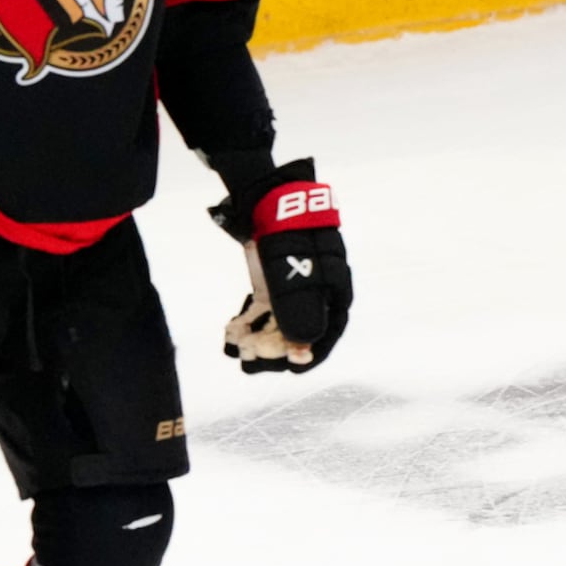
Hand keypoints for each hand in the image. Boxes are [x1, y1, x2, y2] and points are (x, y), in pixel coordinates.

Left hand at [213, 160, 348, 371]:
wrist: (266, 199)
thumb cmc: (288, 234)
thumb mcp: (294, 273)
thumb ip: (299, 308)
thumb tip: (304, 348)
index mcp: (334, 289)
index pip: (329, 328)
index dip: (313, 350)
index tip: (293, 366)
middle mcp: (316, 291)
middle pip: (302, 328)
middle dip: (278, 347)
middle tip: (253, 360)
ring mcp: (292, 287)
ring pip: (280, 322)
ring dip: (260, 338)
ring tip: (239, 349)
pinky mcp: (271, 284)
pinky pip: (263, 310)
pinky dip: (249, 322)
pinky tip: (231, 333)